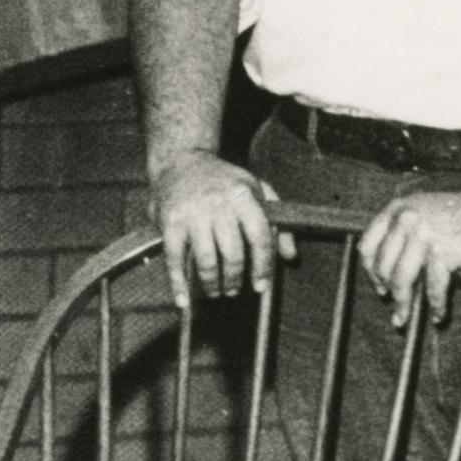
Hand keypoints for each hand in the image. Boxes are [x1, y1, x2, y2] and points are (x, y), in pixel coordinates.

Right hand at [149, 151, 294, 308]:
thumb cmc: (223, 181)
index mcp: (244, 195)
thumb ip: (277, 220)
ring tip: (216, 291)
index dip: (263, 265)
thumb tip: (290, 256)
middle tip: (235, 290)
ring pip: (207, 260)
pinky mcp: (170, 222)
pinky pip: (176, 260)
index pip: (260, 236)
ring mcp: (193, 213)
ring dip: (213, 283)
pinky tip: (183, 300)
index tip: (261, 285)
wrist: (180, 160)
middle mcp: (219, 203)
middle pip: (233, 253)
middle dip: (236, 278)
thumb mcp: (256, 189)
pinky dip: (179, 284)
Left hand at [359, 176, 460, 325]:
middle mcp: (406, 220)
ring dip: (402, 304)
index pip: (368, 245)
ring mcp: (424, 236)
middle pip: (382, 266)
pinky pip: (432, 287)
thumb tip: (387, 271)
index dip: (370, 270)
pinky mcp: (444, 252)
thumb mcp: (423, 211)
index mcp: (397, 209)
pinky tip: (438, 315)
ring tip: (402, 320)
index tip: (379, 285)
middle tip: (394, 306)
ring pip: (400, 279)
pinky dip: (435, 304)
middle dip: (387, 291)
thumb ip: (403, 231)